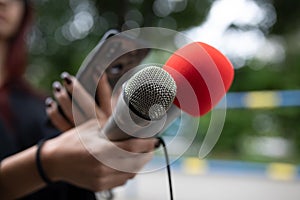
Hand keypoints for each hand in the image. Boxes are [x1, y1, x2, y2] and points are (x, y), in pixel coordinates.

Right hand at [43, 119, 157, 191]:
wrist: (54, 161)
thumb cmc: (73, 140)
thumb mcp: (92, 127)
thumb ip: (111, 126)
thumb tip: (130, 122)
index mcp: (100, 150)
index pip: (132, 148)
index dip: (146, 144)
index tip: (154, 140)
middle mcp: (102, 167)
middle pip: (135, 163)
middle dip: (147, 155)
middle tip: (151, 147)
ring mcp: (101, 179)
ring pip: (130, 174)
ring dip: (139, 164)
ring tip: (142, 155)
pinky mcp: (99, 186)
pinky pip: (121, 181)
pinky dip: (129, 172)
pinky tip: (129, 164)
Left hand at [46, 72, 117, 130]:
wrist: (105, 154)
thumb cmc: (111, 130)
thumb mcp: (116, 114)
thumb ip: (114, 97)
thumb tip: (107, 77)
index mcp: (109, 117)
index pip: (105, 96)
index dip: (101, 82)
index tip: (95, 70)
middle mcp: (96, 124)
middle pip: (83, 103)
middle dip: (74, 88)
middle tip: (66, 77)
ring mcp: (83, 132)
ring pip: (69, 112)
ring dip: (61, 98)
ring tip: (56, 87)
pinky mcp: (72, 137)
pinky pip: (59, 123)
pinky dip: (52, 113)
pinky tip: (50, 104)